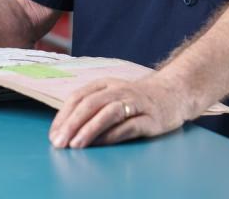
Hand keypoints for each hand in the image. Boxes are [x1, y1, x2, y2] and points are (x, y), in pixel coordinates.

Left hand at [49, 74, 191, 148]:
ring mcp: (137, 103)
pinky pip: (129, 126)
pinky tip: (100, 144)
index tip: (53, 135)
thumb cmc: (136, 100)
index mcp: (106, 84)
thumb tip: (65, 131)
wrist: (174, 93)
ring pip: (109, 112)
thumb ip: (91, 109)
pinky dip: (113, 135)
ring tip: (76, 144)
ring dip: (90, 128)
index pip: (79, 97)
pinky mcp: (151, 119)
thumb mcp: (112, 96)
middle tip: (59, 142)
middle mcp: (120, 90)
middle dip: (72, 124)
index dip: (64, 116)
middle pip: (92, 103)